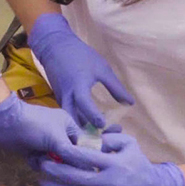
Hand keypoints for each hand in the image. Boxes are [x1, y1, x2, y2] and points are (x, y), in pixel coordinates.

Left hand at [0, 93, 95, 167]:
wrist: (4, 123)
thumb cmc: (34, 126)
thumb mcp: (57, 139)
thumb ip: (73, 155)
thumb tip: (88, 169)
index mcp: (69, 125)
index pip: (83, 146)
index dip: (82, 158)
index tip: (80, 169)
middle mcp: (59, 134)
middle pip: (68, 156)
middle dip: (61, 162)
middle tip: (53, 162)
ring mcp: (45, 143)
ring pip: (54, 162)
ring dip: (47, 164)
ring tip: (40, 159)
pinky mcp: (33, 151)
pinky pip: (42, 163)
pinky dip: (36, 163)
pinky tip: (31, 158)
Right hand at [26, 13, 133, 128]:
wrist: (55, 47)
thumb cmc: (81, 56)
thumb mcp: (102, 68)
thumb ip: (115, 87)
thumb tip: (130, 103)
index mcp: (77, 86)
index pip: (84, 105)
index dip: (94, 117)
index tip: (104, 125)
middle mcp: (66, 96)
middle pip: (74, 121)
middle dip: (88, 132)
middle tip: (105, 138)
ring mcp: (61, 100)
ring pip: (70, 121)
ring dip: (84, 130)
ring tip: (102, 135)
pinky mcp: (60, 101)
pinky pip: (68, 116)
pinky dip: (79, 123)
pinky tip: (92, 128)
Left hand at [39, 130, 184, 185]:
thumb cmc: (139, 165)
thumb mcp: (130, 145)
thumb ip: (111, 138)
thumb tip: (90, 138)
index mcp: (113, 163)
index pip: (86, 157)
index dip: (67, 153)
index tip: (54, 148)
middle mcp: (108, 181)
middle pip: (76, 177)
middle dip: (57, 171)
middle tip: (42, 165)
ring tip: (43, 183)